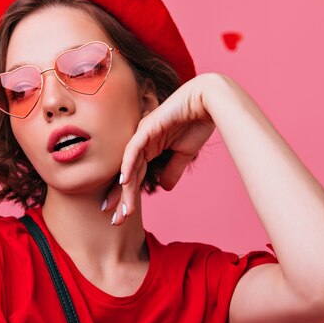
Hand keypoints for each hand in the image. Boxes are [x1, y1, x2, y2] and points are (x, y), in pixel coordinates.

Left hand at [105, 73, 219, 225]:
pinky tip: (124, 182)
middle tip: (115, 221)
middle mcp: (140, 143)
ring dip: (125, 191)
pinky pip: (134, 150)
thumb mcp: (183, 154)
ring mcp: (142, 135)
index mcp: (147, 149)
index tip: (122, 217)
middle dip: (120, 199)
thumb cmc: (196, 122)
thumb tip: (164, 187)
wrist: (208, 101)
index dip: (127, 197)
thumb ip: (172, 170)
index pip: (134, 177)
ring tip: (121, 211)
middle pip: (127, 176)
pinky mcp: (147, 128)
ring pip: (129, 168)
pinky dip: (128, 166)